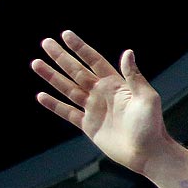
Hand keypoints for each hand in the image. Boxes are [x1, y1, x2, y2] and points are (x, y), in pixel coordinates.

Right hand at [32, 32, 170, 175]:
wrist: (148, 153)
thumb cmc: (152, 125)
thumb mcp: (147, 98)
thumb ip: (134, 76)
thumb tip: (127, 52)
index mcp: (116, 85)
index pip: (94, 61)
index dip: (80, 48)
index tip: (65, 35)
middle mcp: (102, 94)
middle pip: (77, 71)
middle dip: (61, 58)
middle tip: (46, 43)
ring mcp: (94, 109)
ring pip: (68, 89)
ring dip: (52, 77)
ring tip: (36, 63)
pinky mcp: (89, 125)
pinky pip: (67, 112)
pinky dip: (54, 104)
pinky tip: (41, 96)